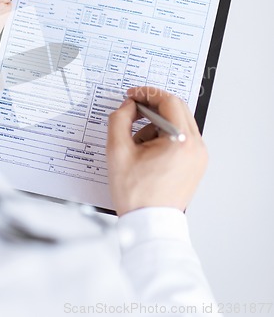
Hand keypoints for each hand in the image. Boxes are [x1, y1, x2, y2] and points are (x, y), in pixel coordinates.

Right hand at [106, 86, 207, 215]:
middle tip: (133, 110)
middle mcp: (196, 147)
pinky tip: (147, 151)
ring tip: (138, 143)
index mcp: (182, 142)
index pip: (169, 101)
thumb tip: (128, 106)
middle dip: (152, 106)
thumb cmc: (137, 195)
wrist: (149, 223)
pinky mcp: (196, 163)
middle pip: (177, 108)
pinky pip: (181, 137)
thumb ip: (119, 119)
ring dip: (157, 123)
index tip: (132, 96)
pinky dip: (164, 136)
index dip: (147, 93)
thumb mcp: (118, 151)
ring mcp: (199, 156)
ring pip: (179, 122)